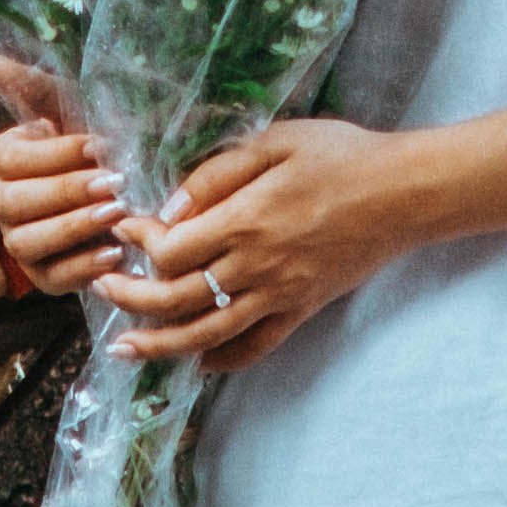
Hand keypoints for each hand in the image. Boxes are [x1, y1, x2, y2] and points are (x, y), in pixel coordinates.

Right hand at [0, 50, 127, 296]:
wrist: (114, 191)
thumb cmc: (90, 144)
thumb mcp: (67, 108)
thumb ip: (33, 85)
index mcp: (1, 160)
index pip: (12, 160)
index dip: (54, 155)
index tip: (97, 146)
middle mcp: (0, 203)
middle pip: (16, 203)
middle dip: (66, 192)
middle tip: (113, 183)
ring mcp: (18, 242)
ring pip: (28, 242)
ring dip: (73, 228)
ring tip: (116, 213)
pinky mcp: (41, 277)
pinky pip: (53, 278)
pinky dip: (83, 267)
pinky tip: (115, 251)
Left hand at [106, 116, 418, 372]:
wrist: (405, 194)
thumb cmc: (341, 156)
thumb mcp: (276, 142)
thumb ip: (218, 174)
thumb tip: (171, 205)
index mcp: (247, 220)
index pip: (171, 249)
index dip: (138, 243)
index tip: (122, 229)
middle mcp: (258, 266)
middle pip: (177, 298)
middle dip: (130, 298)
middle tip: (101, 289)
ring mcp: (281, 294)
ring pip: (208, 333)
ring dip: (160, 344)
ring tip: (125, 349)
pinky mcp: (302, 309)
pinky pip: (257, 346)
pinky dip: (224, 360)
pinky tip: (198, 363)